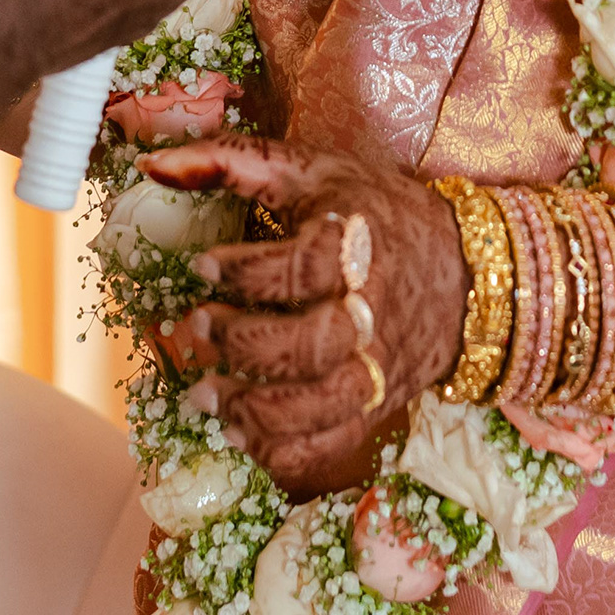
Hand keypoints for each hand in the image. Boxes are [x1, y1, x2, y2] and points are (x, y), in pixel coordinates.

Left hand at [146, 136, 464, 496]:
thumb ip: (230, 162)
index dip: (245, 272)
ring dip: (253, 410)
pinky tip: (241, 432)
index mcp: (358, 245)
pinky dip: (282, 451)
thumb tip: (150, 167)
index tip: (201, 268)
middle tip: (195, 329)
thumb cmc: (374, 214)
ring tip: (204, 396)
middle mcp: (371, 313)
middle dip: (243, 345)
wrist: (464, 270)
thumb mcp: (311, 172)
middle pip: (310, 347)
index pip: (302, 268)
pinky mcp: (378, 405)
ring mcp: (378, 367)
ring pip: (321, 407)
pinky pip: (332, 444)